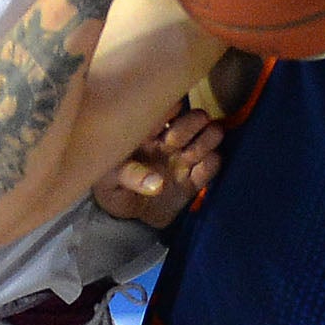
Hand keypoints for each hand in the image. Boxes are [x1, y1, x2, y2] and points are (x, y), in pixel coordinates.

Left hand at [90, 101, 224, 223]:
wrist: (128, 217)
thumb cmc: (114, 190)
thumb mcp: (110, 182)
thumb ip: (130, 176)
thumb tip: (157, 183)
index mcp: (148, 132)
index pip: (165, 107)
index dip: (169, 109)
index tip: (158, 124)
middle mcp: (171, 140)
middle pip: (195, 117)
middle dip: (190, 125)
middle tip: (174, 142)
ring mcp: (186, 157)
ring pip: (212, 134)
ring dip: (207, 140)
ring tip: (190, 156)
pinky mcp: (196, 178)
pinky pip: (214, 163)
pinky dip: (212, 163)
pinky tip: (198, 171)